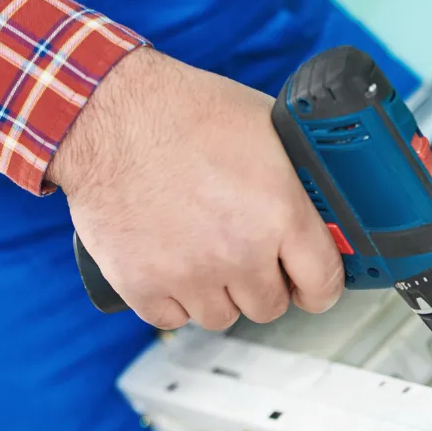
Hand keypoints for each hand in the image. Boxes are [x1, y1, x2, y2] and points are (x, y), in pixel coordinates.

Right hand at [48, 49, 343, 329]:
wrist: (108, 113)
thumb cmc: (184, 111)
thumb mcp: (266, 129)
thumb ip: (298, 179)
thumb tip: (322, 203)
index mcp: (280, 213)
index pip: (323, 285)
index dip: (319, 288)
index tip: (310, 286)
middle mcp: (239, 251)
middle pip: (270, 307)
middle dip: (263, 284)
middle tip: (247, 255)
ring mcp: (189, 274)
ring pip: (221, 317)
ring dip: (217, 293)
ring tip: (203, 252)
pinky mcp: (142, 285)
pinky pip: (172, 319)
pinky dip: (172, 299)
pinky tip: (170, 262)